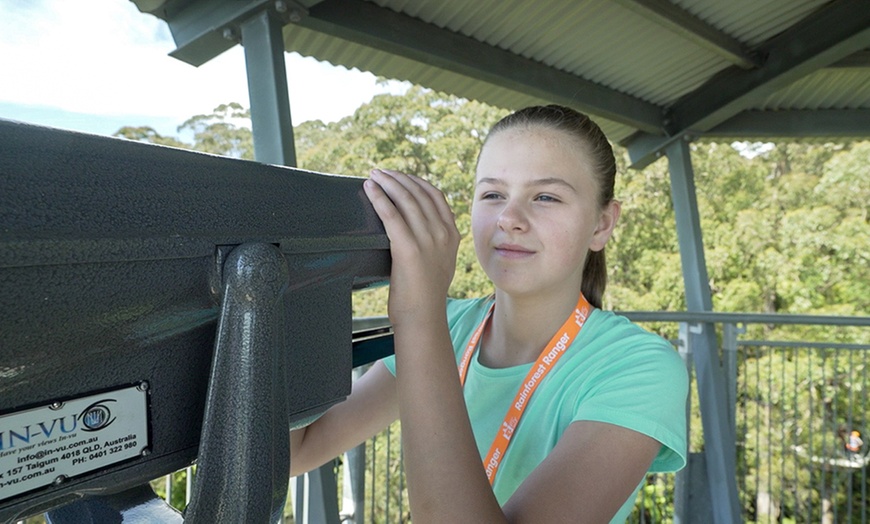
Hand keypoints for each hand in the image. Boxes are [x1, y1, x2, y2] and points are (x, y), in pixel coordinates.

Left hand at [363, 169, 458, 325]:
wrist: (424, 317)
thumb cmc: (425, 294)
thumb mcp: (441, 263)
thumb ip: (437, 244)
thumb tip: (419, 230)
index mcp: (453, 235)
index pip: (436, 196)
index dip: (416, 182)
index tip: (401, 176)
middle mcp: (443, 234)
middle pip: (419, 193)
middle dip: (398, 178)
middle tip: (382, 172)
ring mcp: (428, 240)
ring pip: (406, 200)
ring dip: (387, 183)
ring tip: (374, 175)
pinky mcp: (408, 248)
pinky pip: (391, 214)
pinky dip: (379, 197)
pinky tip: (369, 188)